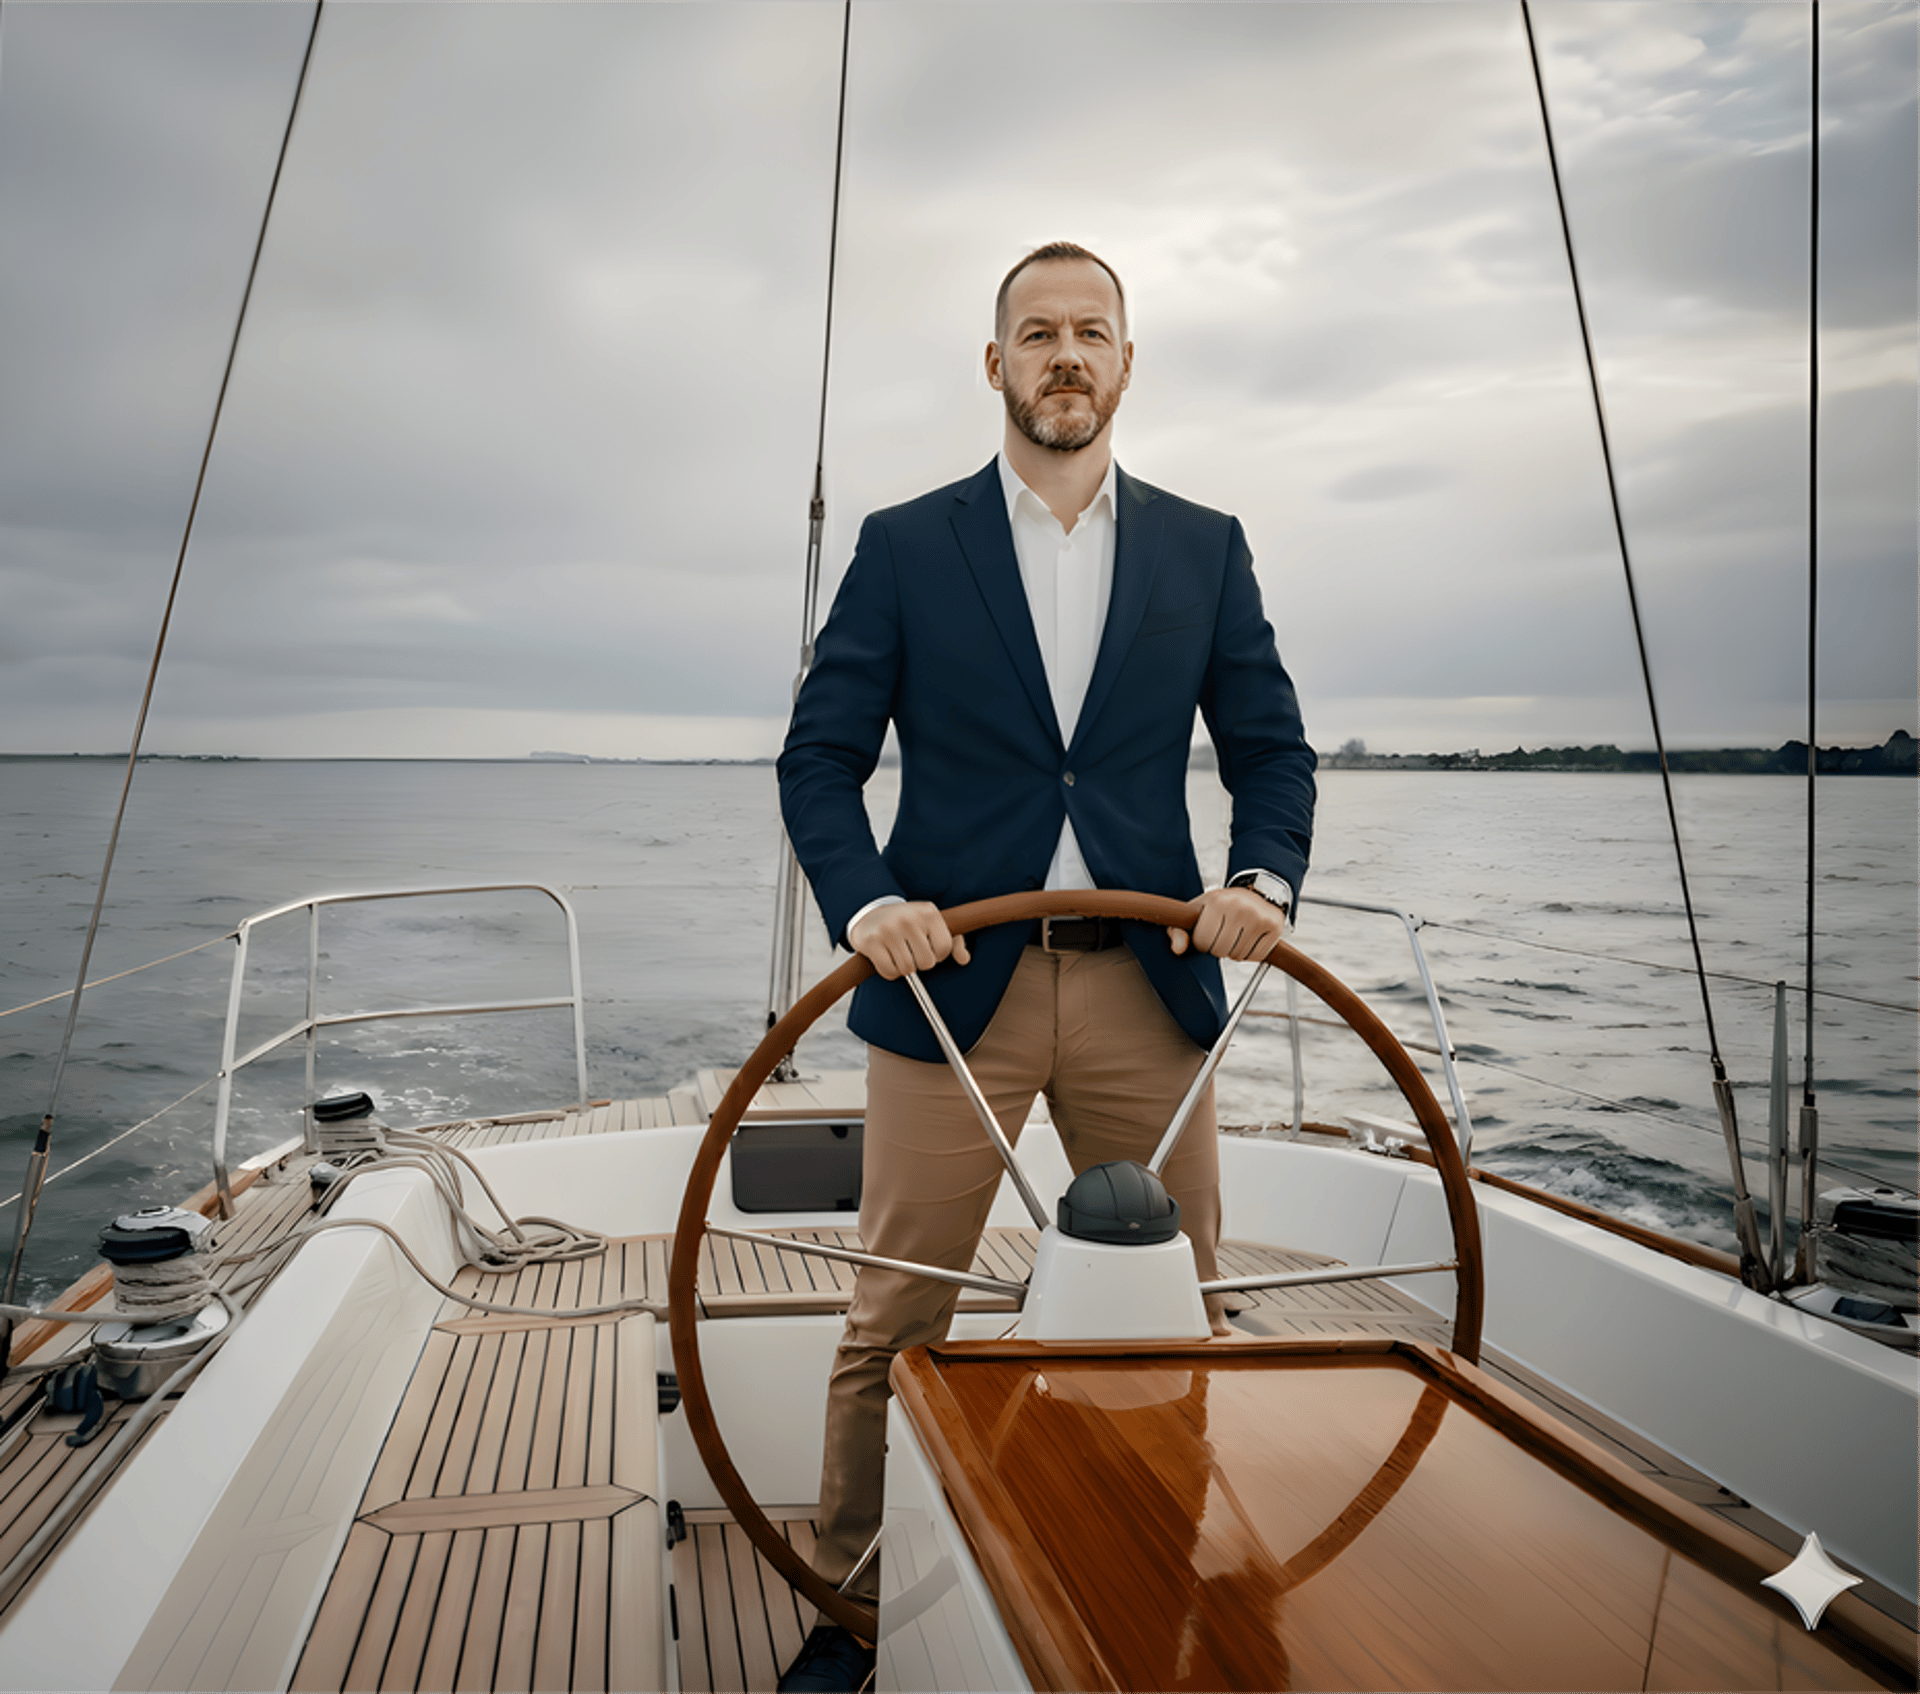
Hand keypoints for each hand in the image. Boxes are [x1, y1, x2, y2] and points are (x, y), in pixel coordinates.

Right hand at [848, 901, 971, 979]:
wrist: (870, 914)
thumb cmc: (907, 922)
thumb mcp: (932, 924)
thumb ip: (954, 941)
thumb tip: (964, 959)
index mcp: (929, 912)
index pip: (945, 948)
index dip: (937, 955)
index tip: (927, 947)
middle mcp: (909, 919)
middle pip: (927, 962)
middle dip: (919, 963)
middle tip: (910, 950)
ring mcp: (889, 929)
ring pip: (907, 969)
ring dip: (904, 968)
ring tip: (898, 953)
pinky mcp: (872, 942)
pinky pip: (889, 972)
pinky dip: (889, 972)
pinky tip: (886, 957)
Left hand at [1169, 886, 1285, 961]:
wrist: (1258, 890)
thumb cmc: (1222, 905)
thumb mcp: (1197, 911)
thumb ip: (1178, 930)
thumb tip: (1178, 949)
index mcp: (1217, 902)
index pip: (1202, 942)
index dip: (1201, 942)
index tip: (1207, 932)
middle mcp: (1240, 908)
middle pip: (1220, 950)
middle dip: (1217, 948)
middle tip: (1222, 934)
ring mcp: (1259, 917)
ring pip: (1237, 955)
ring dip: (1233, 952)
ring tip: (1235, 934)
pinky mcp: (1274, 927)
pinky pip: (1256, 956)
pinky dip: (1250, 953)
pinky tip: (1248, 938)